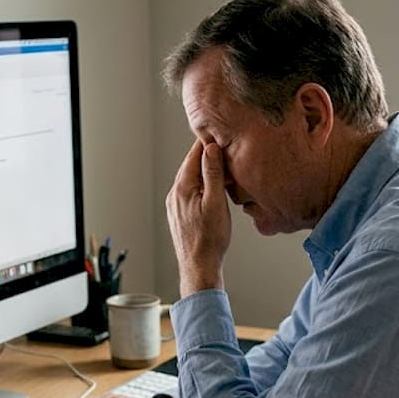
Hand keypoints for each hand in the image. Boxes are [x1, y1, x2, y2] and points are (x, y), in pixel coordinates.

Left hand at [166, 140, 230, 295]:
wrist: (199, 266)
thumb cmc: (210, 239)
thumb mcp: (216, 202)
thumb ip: (213, 174)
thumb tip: (210, 148)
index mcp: (183, 187)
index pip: (194, 155)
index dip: (208, 142)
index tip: (219, 130)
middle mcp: (174, 193)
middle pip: (191, 165)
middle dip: (207, 154)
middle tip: (224, 144)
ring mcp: (175, 204)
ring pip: (191, 178)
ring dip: (205, 170)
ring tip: (223, 165)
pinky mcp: (179, 214)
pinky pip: (190, 191)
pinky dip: (202, 184)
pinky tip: (214, 188)